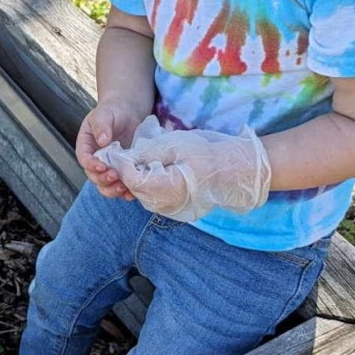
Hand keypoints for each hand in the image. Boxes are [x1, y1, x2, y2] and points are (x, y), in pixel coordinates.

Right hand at [75, 100, 146, 201]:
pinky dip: (126, 192)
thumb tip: (102, 140)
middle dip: (103, 180)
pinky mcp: (122, 172)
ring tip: (124, 188)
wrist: (129, 113)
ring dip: (113, 190)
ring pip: (106, 186)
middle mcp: (95, 160)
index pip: (84, 159)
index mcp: (86, 146)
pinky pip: (121, 186)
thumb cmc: (113, 111)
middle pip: (94, 176)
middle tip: (115, 176)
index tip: (102, 166)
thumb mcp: (105, 114)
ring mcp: (109, 167)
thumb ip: (102, 125)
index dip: (91, 165)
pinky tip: (132, 192)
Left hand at [97, 117, 272, 220]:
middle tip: (127, 155)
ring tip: (142, 161)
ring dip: (139, 179)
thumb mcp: (175, 145)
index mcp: (165, 188)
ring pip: (143, 194)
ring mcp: (171, 209)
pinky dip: (150, 185)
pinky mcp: (176, 208)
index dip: (123, 165)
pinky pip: (154, 198)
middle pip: (135, 189)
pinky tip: (156, 171)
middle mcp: (165, 204)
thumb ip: (149, 152)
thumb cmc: (207, 154)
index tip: (120, 151)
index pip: (132, 179)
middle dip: (128, 172)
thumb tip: (128, 157)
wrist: (234, 170)